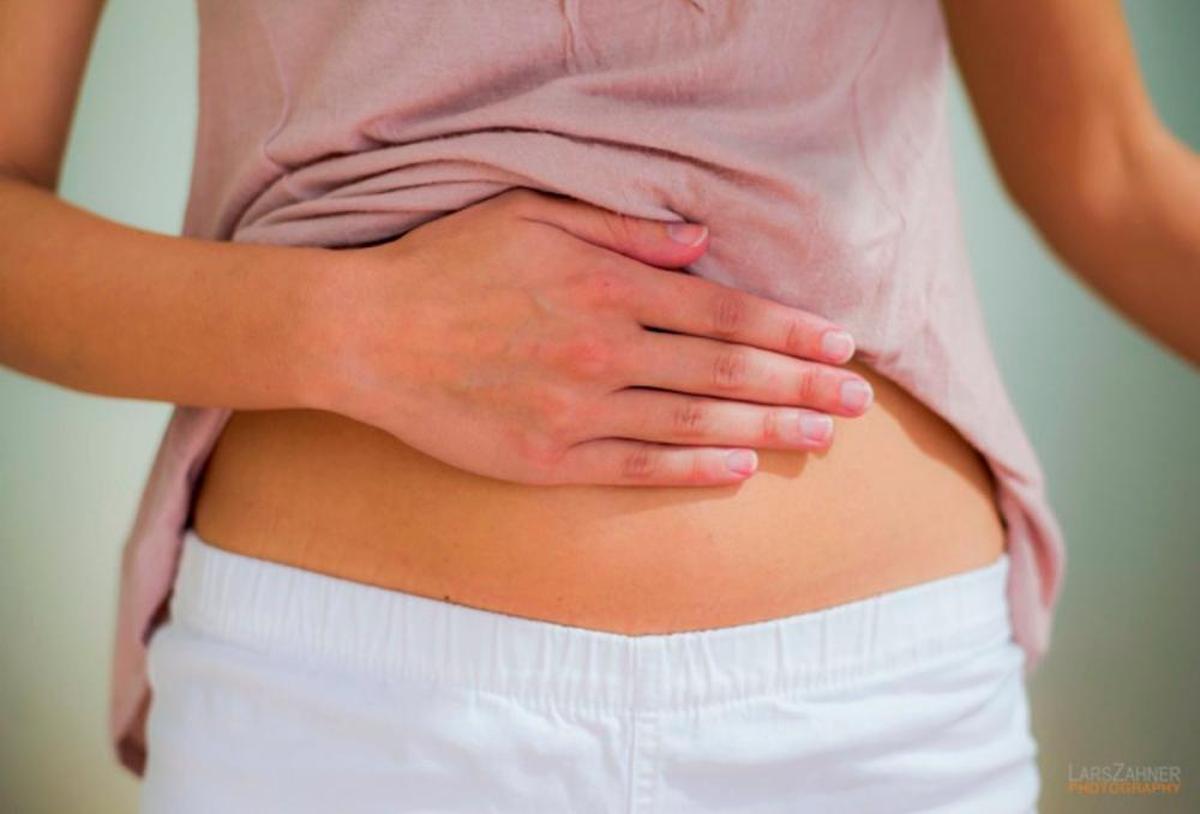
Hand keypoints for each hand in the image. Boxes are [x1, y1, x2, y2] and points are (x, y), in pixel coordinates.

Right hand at [313, 188, 872, 486]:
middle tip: (858, 404)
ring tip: (820, 439)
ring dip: (766, 431)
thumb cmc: (447, 265)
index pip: (724, 314)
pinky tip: (738, 471)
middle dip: (801, 386)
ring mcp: (578, 410)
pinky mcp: (549, 458)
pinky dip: (693, 470)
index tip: (840, 345)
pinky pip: (636, 467)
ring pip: (694, 424)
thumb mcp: (532, 215)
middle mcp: (605, 349)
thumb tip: (700, 244)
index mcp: (607, 286)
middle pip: (726, 373)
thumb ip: (624, 231)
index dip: (790, 331)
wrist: (367, 335)